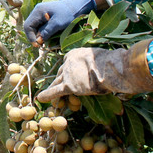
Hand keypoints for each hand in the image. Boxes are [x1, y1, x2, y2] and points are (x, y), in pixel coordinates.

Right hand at [23, 0, 96, 45]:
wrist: (77, 6)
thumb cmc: (68, 14)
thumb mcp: (57, 24)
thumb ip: (46, 32)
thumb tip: (38, 41)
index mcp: (38, 11)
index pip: (28, 26)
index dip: (30, 36)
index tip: (37, 45)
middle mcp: (37, 11)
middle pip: (30, 26)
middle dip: (34, 36)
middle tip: (41, 44)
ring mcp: (40, 13)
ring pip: (35, 27)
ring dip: (39, 34)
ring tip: (45, 40)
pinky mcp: (45, 16)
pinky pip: (40, 25)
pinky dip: (42, 31)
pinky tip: (48, 34)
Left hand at [36, 39, 152, 101]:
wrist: (111, 68)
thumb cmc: (112, 62)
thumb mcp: (102, 57)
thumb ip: (98, 61)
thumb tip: (110, 63)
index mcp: (75, 53)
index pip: (68, 63)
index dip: (70, 70)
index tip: (71, 75)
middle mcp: (68, 62)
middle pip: (62, 72)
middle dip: (61, 78)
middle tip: (59, 84)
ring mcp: (67, 74)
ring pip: (58, 81)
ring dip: (53, 87)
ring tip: (45, 93)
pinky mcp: (68, 85)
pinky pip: (55, 91)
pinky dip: (47, 95)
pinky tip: (40, 98)